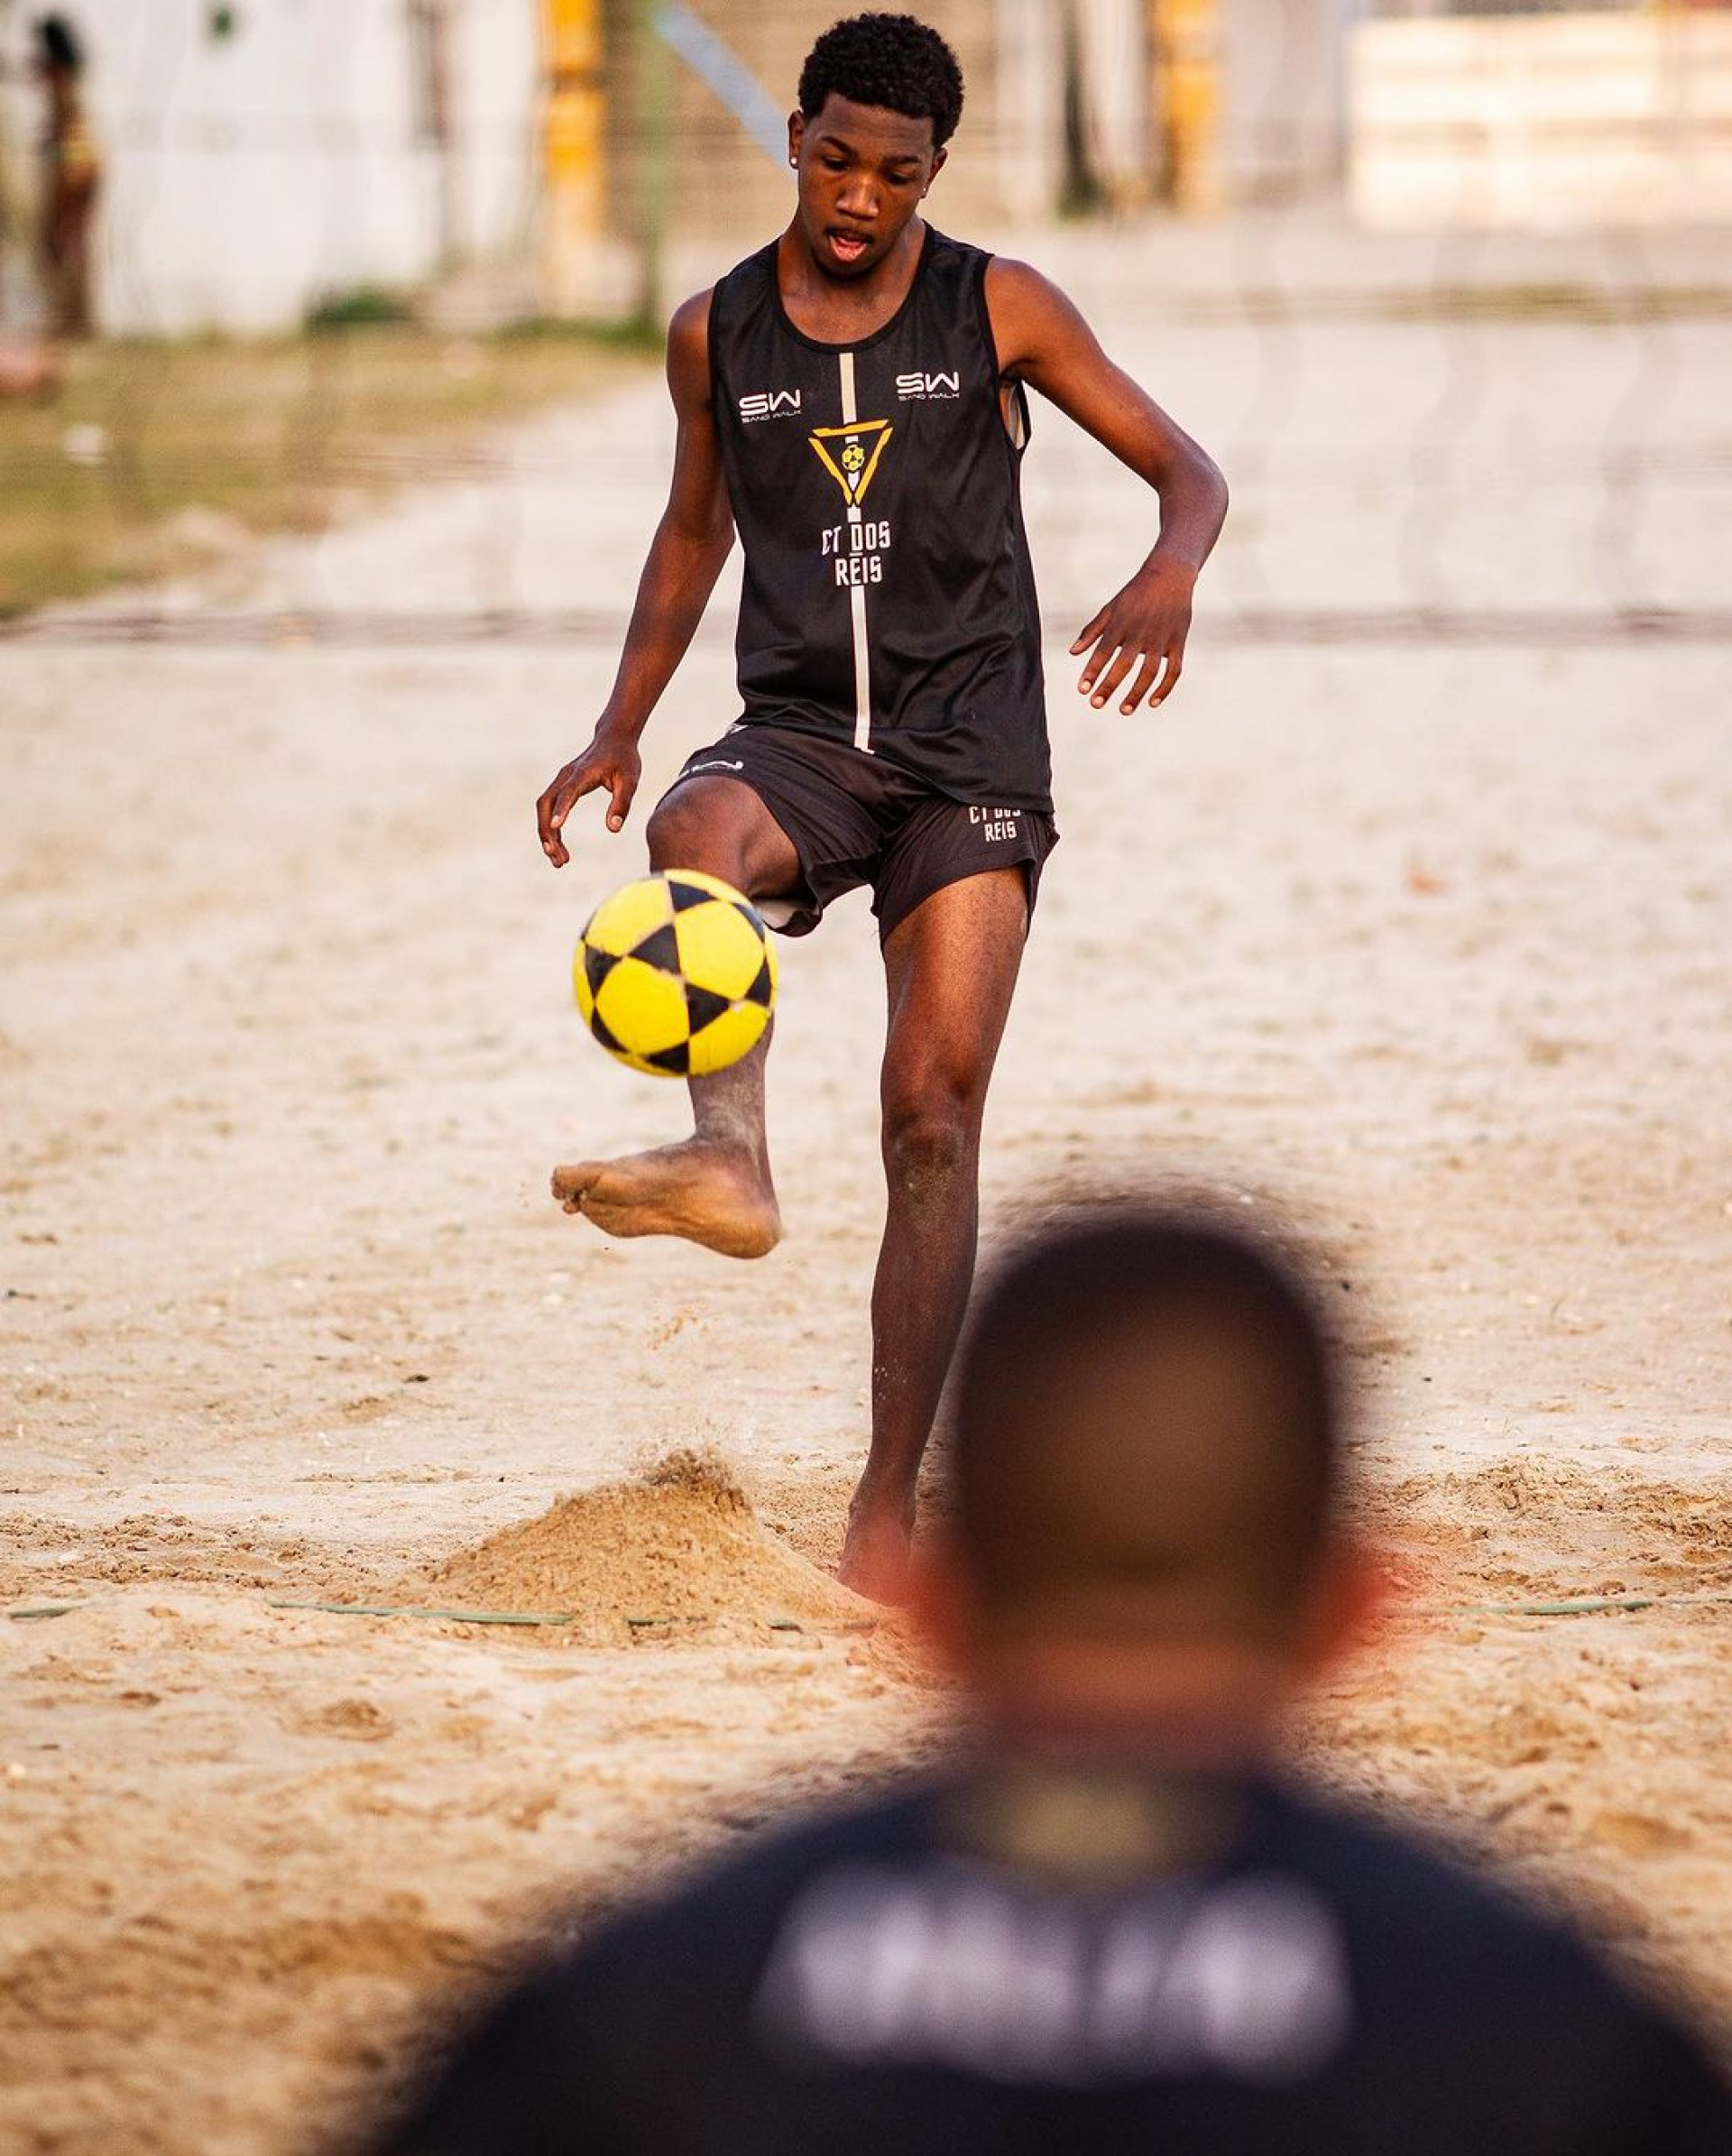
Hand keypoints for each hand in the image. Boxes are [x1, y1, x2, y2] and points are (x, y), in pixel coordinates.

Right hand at [536, 730, 641, 866]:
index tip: (557, 827)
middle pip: (546, 804)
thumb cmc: (624, 760)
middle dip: (547, 832)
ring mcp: (561, 781)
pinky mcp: (562, 787)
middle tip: (557, 858)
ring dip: (547, 835)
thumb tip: (613, 829)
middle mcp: (566, 776)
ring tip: (560, 861)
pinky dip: (552, 829)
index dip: (561, 809)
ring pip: (544, 809)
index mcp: (582, 774)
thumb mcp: (630, 780)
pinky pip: (550, 809)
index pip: (568, 792)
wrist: (613, 739)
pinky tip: (560, 848)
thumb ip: (622, 804)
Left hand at [1070, 557, 1197, 713]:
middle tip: (1096, 704)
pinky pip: (1174, 670)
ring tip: (1123, 710)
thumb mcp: (1111, 608)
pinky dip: (1165, 688)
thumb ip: (1092, 631)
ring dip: (1136, 693)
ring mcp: (1161, 637)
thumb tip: (1073, 652)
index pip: (1103, 651)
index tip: (1082, 690)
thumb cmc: (1135, 594)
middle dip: (1109, 685)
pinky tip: (1152, 702)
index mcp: (1121, 622)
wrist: (1170, 575)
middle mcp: (1141, 631)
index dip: (1092, 671)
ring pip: (1150, 671)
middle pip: (1124, 663)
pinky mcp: (1178, 642)